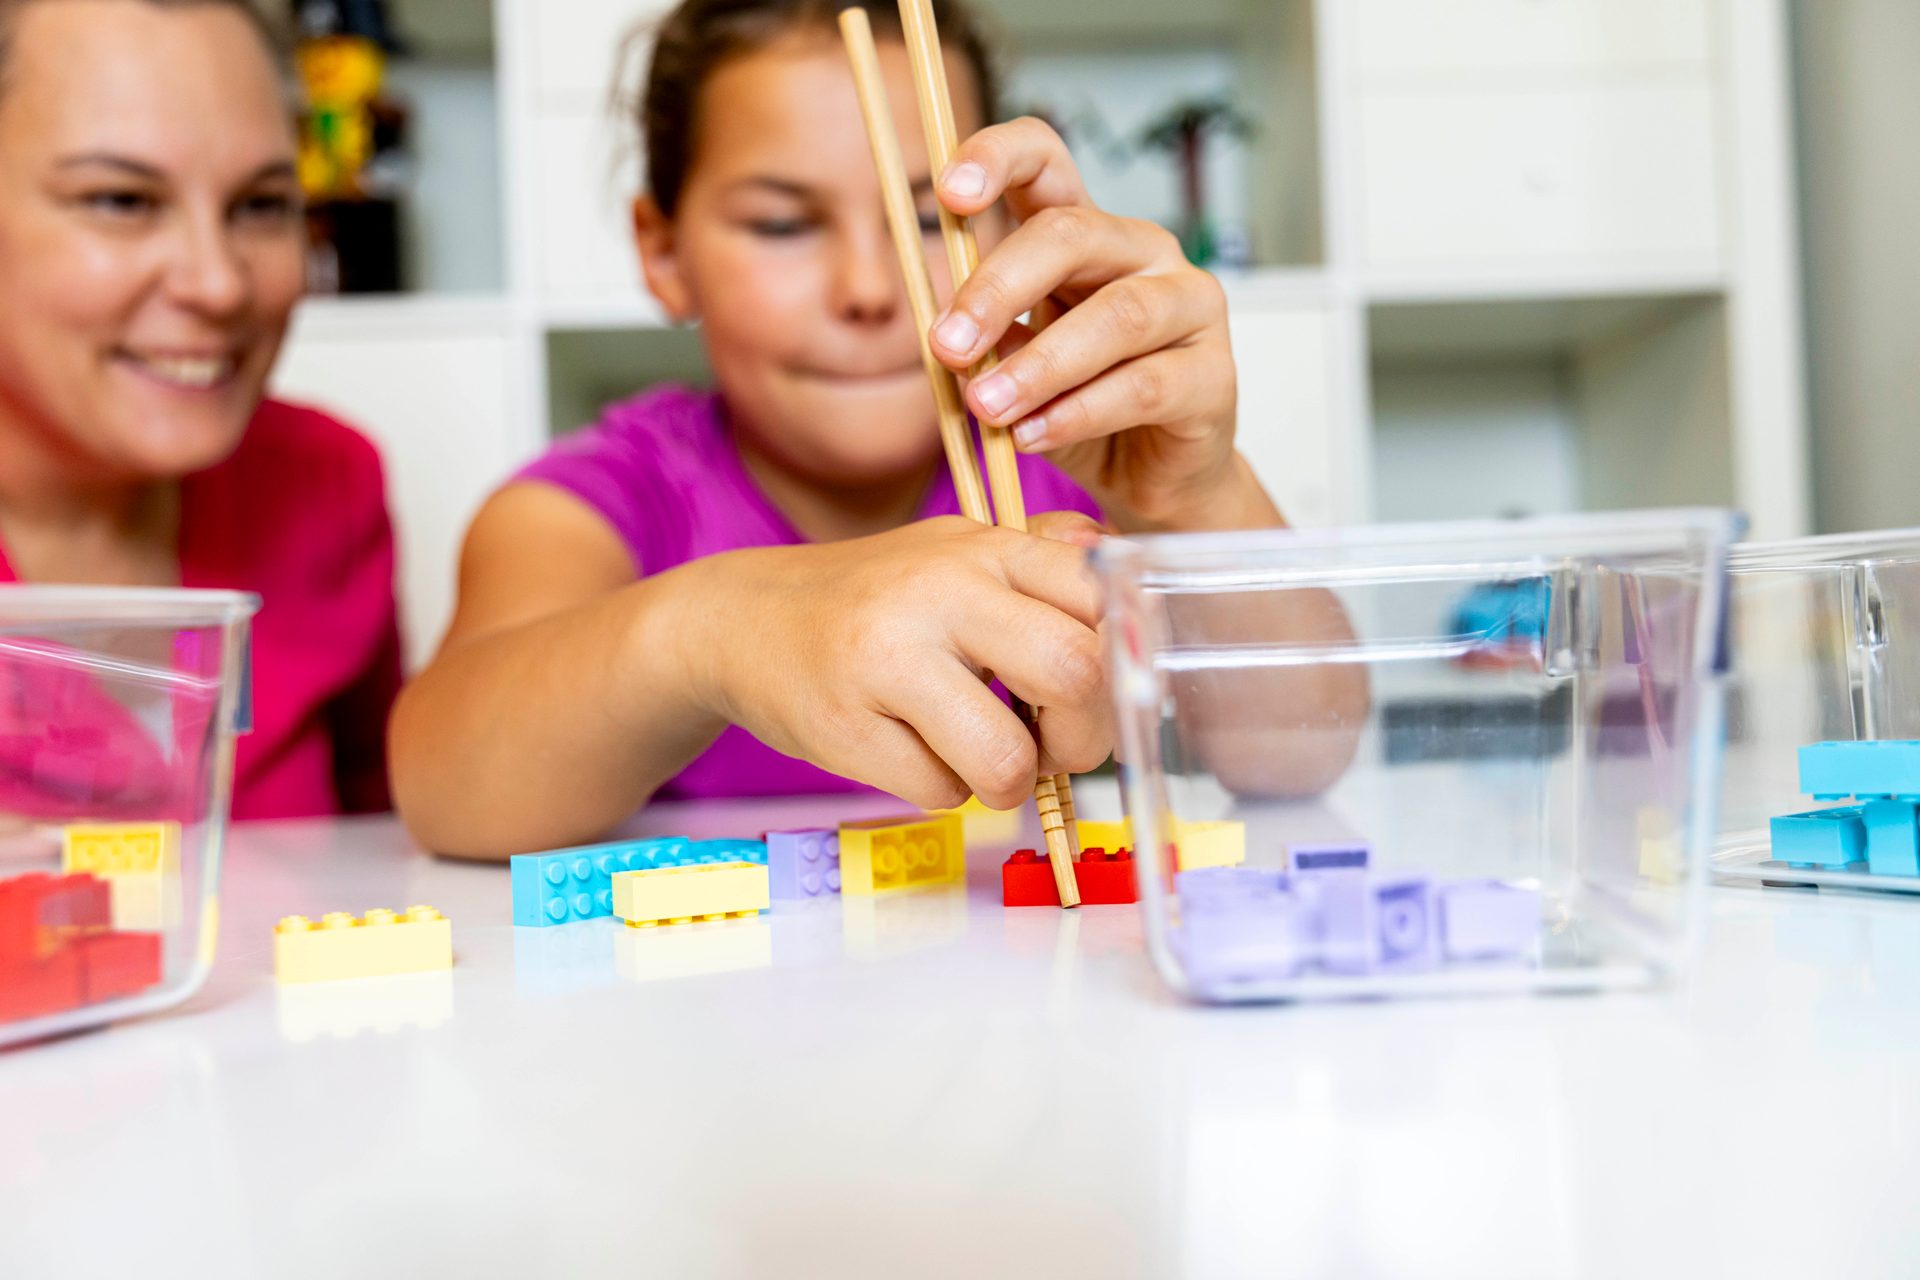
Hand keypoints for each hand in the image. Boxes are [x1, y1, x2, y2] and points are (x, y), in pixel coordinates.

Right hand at [679, 513, 1110, 809]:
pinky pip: (940, 792)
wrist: (739, 620)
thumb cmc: (873, 599)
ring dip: (1009, 781)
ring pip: (1007, 760)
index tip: (1099, 689)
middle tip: (1055, 746)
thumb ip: (1042, 560)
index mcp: (982, 547)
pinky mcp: (845, 727)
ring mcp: (887, 660)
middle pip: (1074, 674)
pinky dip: (943, 789)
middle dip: (1083, 737)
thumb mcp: (956, 554)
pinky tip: (912, 750)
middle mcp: (939, 592)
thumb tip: (1130, 578)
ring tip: (978, 755)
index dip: (1122, 659)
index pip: (1100, 593)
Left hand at [928, 118, 1263, 531]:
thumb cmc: (1079, 407)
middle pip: (1072, 235)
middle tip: (947, 345)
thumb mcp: (1015, 368)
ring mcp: (1190, 306)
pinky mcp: (1215, 374)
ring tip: (987, 407)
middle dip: (999, 288)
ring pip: (1116, 316)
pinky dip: (1078, 414)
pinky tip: (1032, 436)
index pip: (1047, 160)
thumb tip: (948, 336)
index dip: (997, 158)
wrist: (1152, 477)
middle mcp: (1144, 252)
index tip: (948, 194)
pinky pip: (1143, 385)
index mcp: (1085, 234)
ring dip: (1040, 364)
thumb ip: (985, 342)